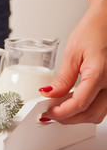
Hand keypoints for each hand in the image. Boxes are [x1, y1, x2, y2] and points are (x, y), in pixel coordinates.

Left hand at [40, 0, 106, 123]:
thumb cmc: (94, 31)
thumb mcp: (72, 53)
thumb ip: (63, 78)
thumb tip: (49, 94)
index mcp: (100, 73)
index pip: (80, 103)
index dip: (62, 112)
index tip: (47, 113)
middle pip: (90, 114)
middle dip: (68, 118)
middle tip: (49, 115)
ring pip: (98, 114)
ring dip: (78, 116)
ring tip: (58, 110)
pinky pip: (102, 107)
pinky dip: (86, 110)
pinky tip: (72, 104)